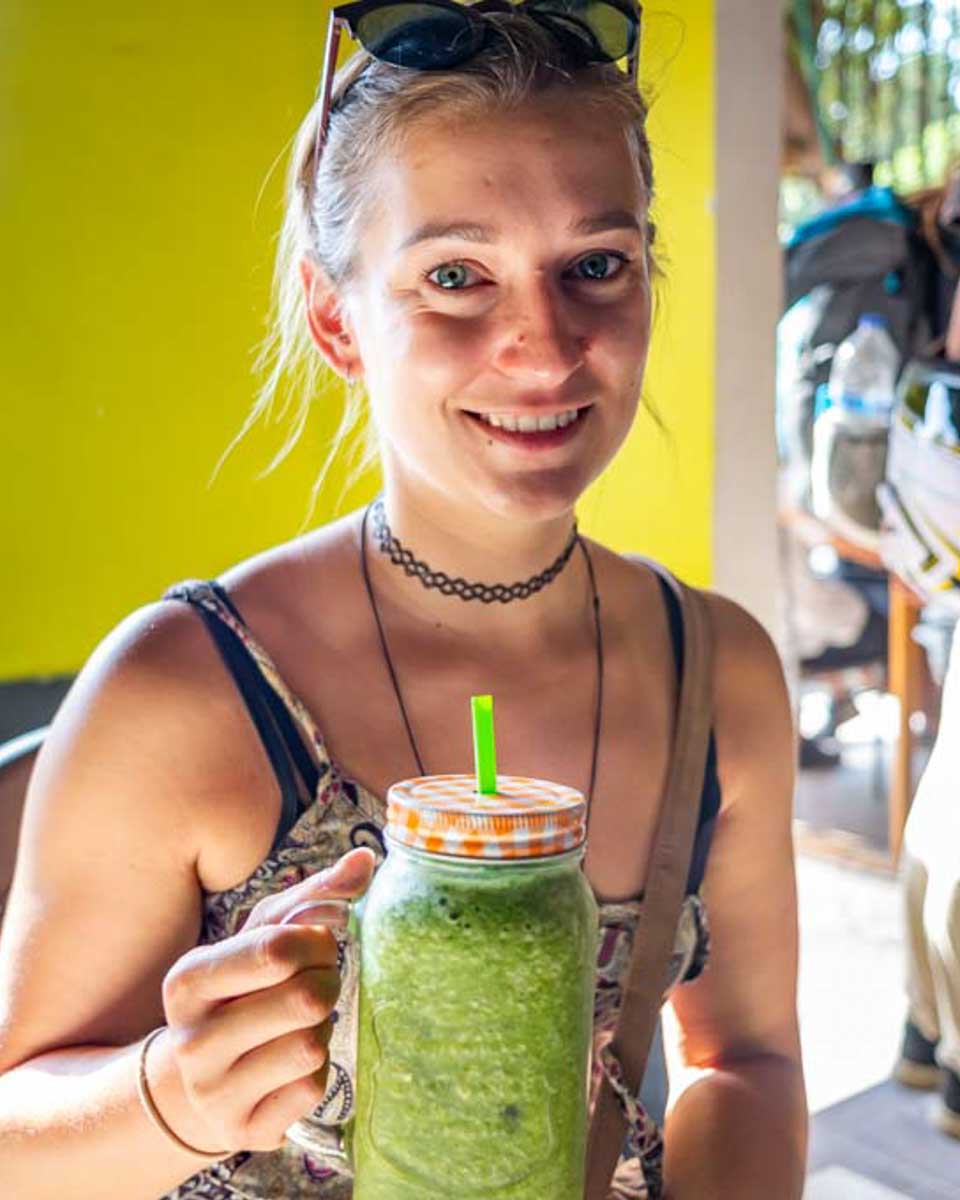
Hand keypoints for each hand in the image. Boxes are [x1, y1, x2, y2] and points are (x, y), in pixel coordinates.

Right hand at [155, 847, 375, 1153]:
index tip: (314, 944)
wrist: (203, 1080)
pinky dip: (317, 1072)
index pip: (275, 950)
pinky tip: (293, 1065)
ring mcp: (213, 1093)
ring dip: (323, 1028)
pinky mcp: (244, 1132)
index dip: (314, 942)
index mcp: (189, 980)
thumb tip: (365, 859)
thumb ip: (315, 894)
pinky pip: (311, 1089)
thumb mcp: (264, 935)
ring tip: (301, 1023)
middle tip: (314, 985)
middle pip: (305, 998)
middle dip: (326, 983)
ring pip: (310, 1046)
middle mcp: (191, 1040)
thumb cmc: (243, 990)